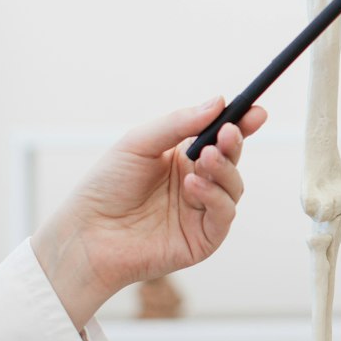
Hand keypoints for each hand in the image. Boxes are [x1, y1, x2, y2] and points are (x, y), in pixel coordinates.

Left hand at [33, 97, 265, 327]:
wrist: (86, 235)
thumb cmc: (106, 187)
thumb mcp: (139, 143)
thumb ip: (179, 123)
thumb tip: (218, 102)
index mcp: (182, 158)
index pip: (220, 138)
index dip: (241, 124)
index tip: (255, 111)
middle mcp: (196, 183)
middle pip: (232, 159)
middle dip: (234, 144)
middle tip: (228, 132)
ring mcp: (201, 212)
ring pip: (234, 186)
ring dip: (224, 169)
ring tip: (205, 159)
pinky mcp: (203, 239)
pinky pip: (224, 214)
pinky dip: (215, 197)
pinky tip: (193, 185)